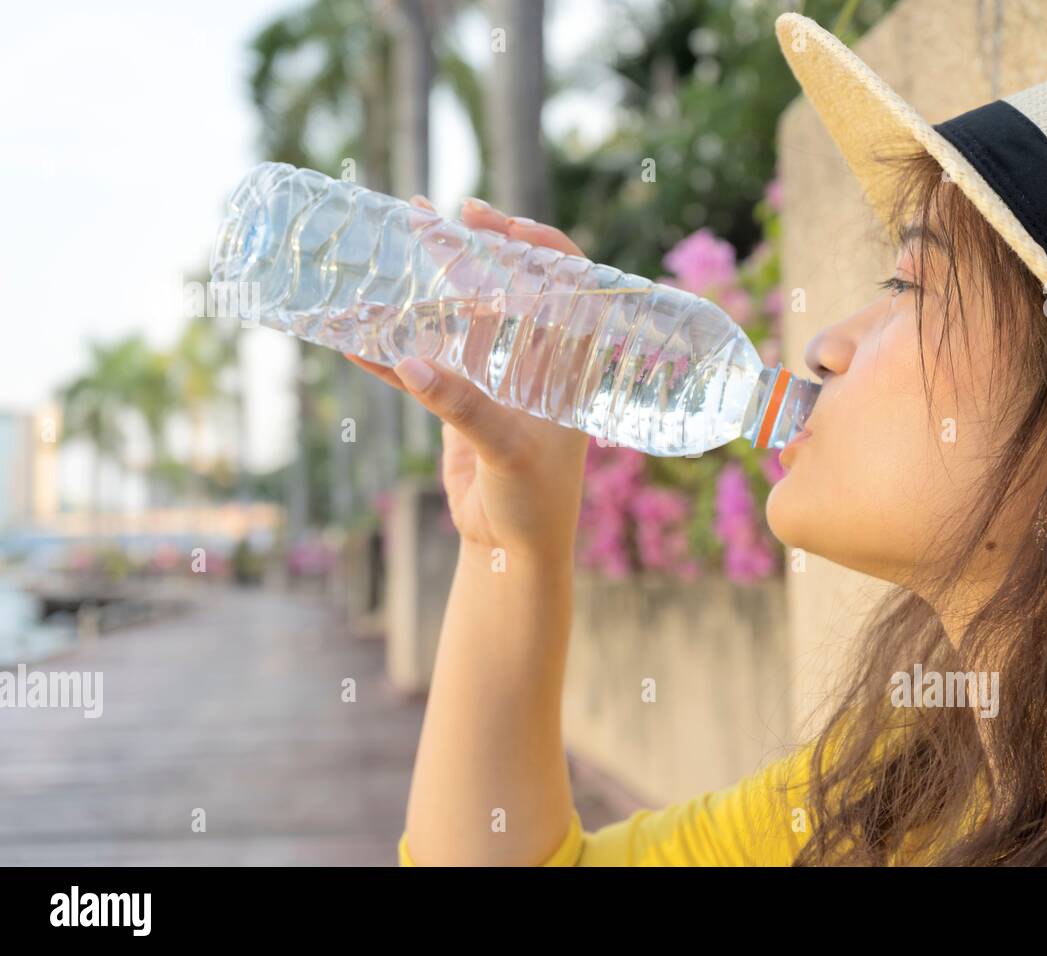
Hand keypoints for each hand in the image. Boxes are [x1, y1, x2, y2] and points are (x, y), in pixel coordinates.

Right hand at [345, 197, 589, 563]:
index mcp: (566, 363)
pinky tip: (352, 331)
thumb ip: (463, 408)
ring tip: (388, 244)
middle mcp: (532, 359)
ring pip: (455, 316)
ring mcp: (492, 375)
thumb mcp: (507, 452)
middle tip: (427, 213)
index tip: (500, 224)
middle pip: (503, 286)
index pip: (567, 284)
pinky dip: (387, 349)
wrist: (512, 549)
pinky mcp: (458, 399)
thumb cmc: (535, 501)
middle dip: (467, 249)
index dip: (540, 246)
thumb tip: (411, 363)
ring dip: (421, 286)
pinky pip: (420, 362)